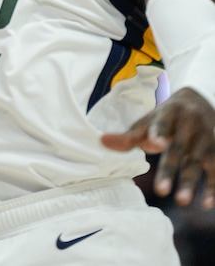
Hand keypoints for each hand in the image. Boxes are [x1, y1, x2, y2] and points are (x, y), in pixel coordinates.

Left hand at [102, 87, 214, 206]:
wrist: (200, 101)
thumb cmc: (167, 116)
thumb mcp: (149, 120)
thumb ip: (130, 135)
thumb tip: (102, 142)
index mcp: (170, 113)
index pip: (164, 123)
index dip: (160, 133)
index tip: (155, 144)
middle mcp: (189, 124)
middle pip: (179, 148)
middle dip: (170, 169)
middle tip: (160, 191)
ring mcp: (205, 138)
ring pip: (198, 162)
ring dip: (190, 182)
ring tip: (181, 201)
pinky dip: (213, 188)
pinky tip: (207, 205)